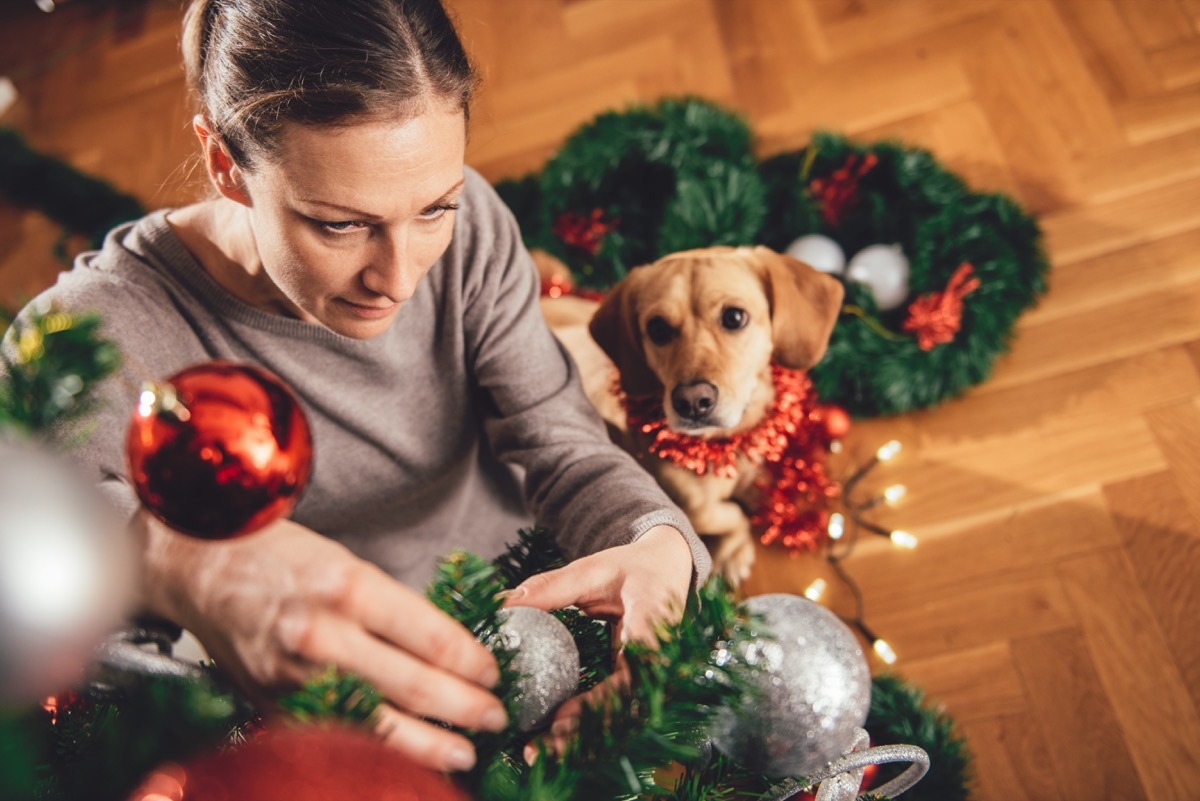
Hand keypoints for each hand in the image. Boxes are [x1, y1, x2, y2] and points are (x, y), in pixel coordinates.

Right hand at [133, 512, 506, 771]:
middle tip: (496, 715)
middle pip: (413, 686)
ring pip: (377, 723)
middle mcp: (323, 634)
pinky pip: (336, 734)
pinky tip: (407, 760)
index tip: (493, 673)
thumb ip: (391, 608)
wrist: (199, 566)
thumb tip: (450, 646)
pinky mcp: (272, 703)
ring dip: (430, 744)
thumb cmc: (278, 557)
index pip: (431, 636)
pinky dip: (378, 751)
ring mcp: (295, 675)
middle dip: (464, 707)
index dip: (472, 661)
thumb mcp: (345, 562)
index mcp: (350, 587)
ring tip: (465, 751)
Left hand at [505, 525, 694, 759]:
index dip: (598, 704)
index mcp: (654, 631)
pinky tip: (550, 738)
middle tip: (536, 749)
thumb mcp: (594, 569)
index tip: (560, 717)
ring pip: (617, 719)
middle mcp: (658, 663)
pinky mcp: (638, 683)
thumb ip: (552, 586)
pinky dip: (583, 726)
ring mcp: (651, 678)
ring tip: (535, 752)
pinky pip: (612, 711)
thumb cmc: (634, 567)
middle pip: (622, 713)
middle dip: (580, 736)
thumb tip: (504, 602)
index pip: (630, 679)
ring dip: (579, 739)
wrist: (669, 567)